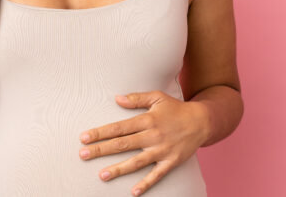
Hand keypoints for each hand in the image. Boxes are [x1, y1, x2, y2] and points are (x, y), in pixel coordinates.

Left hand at [77, 90, 208, 195]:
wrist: (202, 121)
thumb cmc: (176, 109)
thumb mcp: (157, 97)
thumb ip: (136, 98)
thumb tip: (117, 99)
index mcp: (147, 120)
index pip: (118, 127)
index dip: (100, 132)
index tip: (84, 137)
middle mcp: (153, 136)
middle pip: (122, 144)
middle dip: (101, 150)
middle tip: (83, 155)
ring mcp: (162, 150)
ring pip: (136, 162)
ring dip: (119, 169)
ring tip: (102, 175)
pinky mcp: (171, 162)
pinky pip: (157, 175)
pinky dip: (146, 183)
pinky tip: (133, 191)